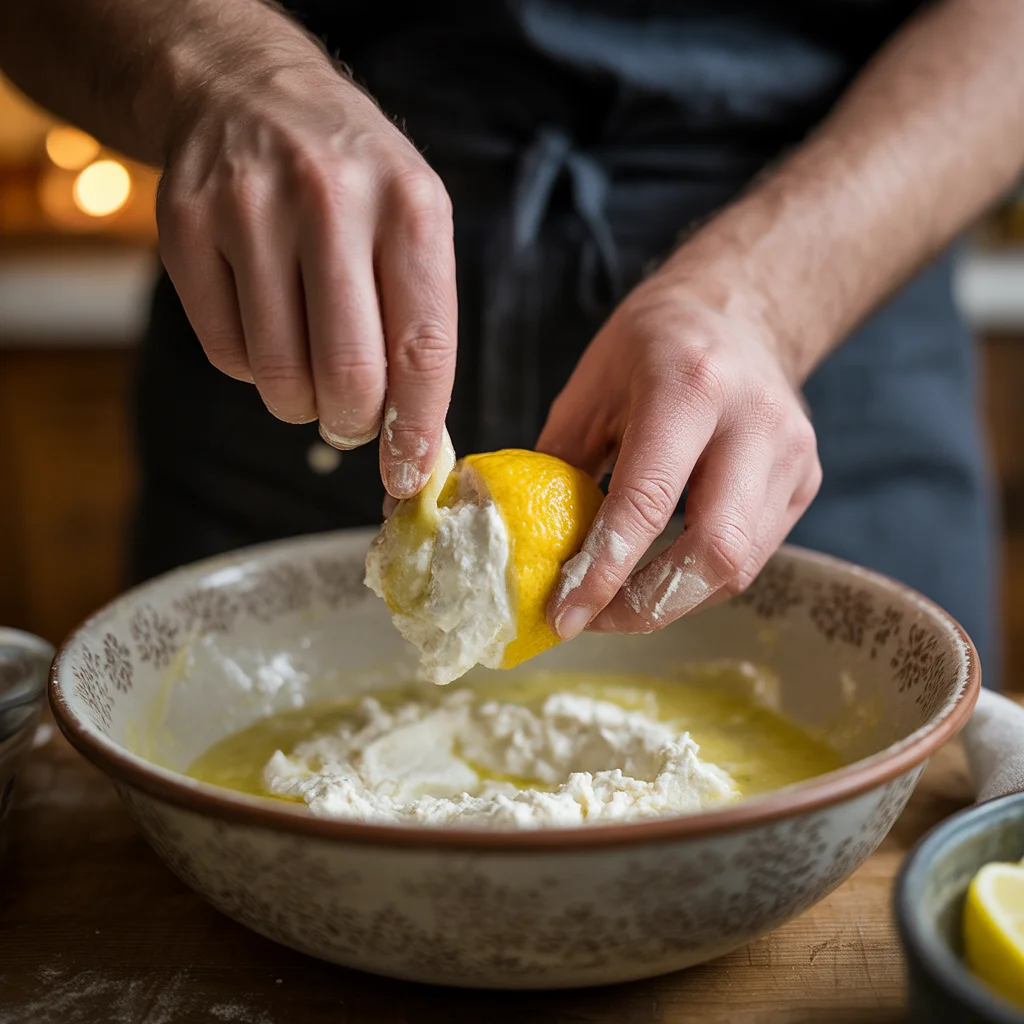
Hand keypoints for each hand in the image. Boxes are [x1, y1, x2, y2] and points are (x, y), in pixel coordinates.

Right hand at [156, 63, 456, 497]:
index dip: (416, 429)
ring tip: (309, 364)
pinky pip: (225, 355)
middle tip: (352, 417)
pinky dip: (250, 366)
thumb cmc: (351, 183)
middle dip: (353, 421)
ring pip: (278, 375)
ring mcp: (248, 210)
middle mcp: (330, 202)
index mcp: (409, 208)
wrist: (248, 93)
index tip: (407, 475)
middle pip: (348, 374)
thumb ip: (418, 326)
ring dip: (299, 400)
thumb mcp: (412, 226)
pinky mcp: (185, 228)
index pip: (422, 350)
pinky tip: (264, 321)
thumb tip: (416, 443)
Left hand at [538, 270, 820, 637]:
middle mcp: (756, 422)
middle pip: (714, 552)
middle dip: (646, 605)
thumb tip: (530, 549)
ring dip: (672, 600)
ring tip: (618, 602)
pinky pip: (750, 555)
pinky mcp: (805, 482)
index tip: (564, 616)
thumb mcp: (589, 388)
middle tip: (593, 620)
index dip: (603, 572)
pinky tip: (660, 572)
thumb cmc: (651, 343)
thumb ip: (561, 467)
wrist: (736, 313)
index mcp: (690, 384)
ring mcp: (792, 455)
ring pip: (738, 567)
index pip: (648, 502)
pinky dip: (698, 579)